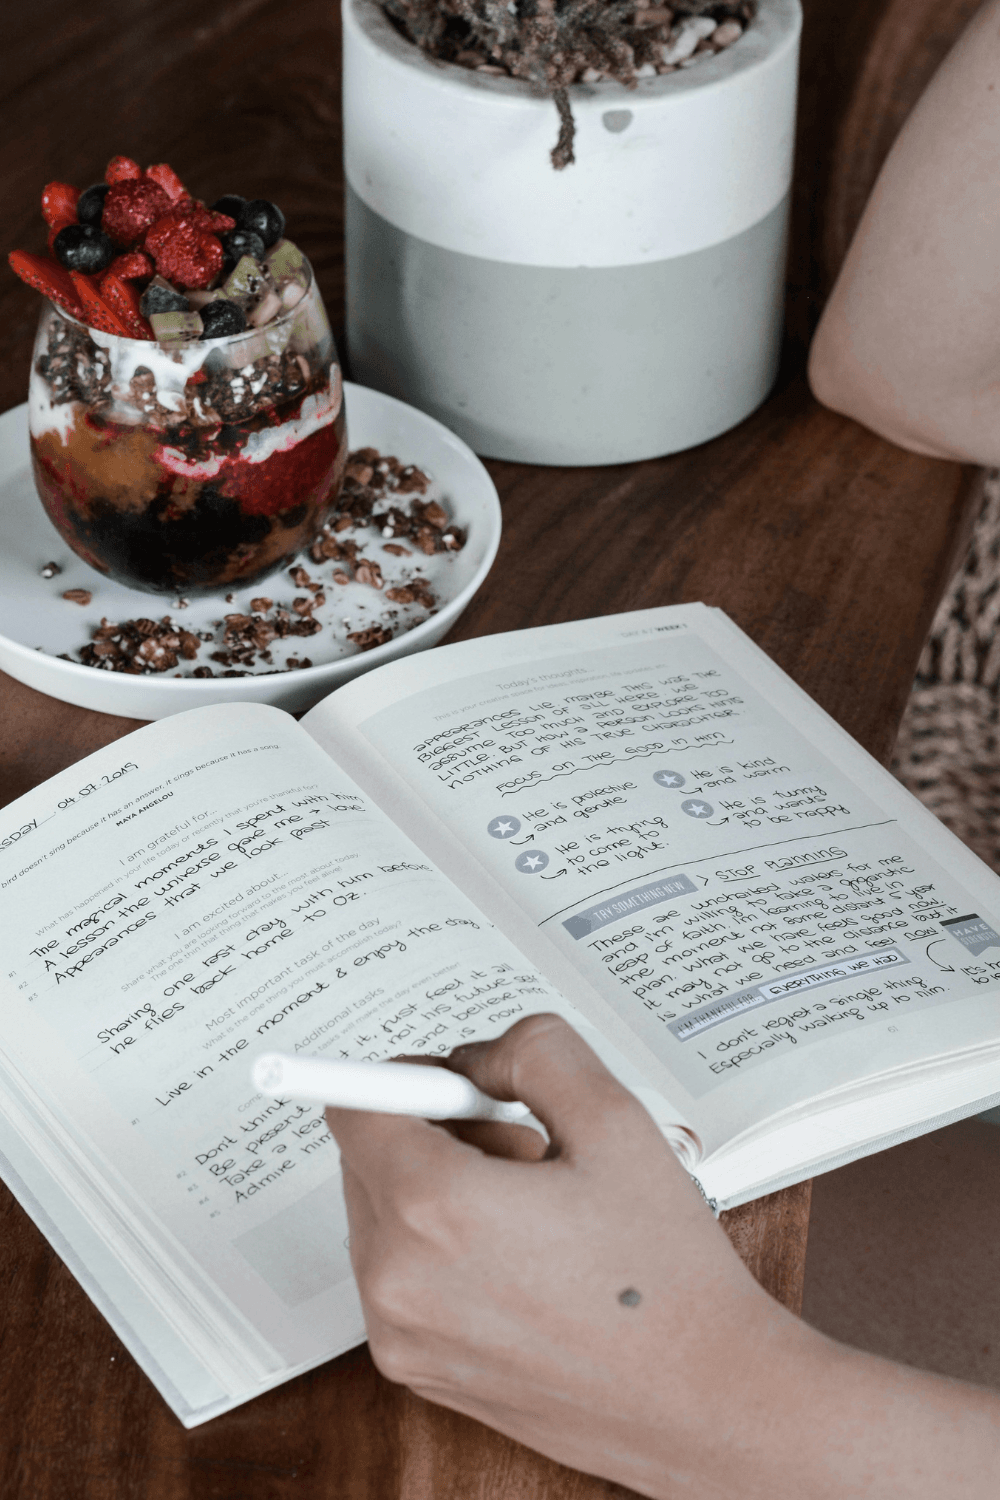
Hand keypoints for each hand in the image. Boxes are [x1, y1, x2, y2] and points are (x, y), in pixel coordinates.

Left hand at [325, 1013, 806, 1496]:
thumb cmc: (667, 1277)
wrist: (704, 1400)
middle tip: (528, 1153)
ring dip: (440, 1193)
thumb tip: (474, 1058)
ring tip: (536, 1215)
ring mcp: (402, 1335)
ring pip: (383, 1216)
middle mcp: (397, 1280)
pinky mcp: (417, 1370)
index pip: (353, 1107)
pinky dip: (443, 1252)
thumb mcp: (615, 1119)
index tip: (459, 1085)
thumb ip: (533, 1050)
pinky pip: (398, 1276)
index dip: (410, 1078)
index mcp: (434, 1209)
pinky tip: (527, 1263)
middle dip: (438, 1134)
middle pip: (367, 1157)